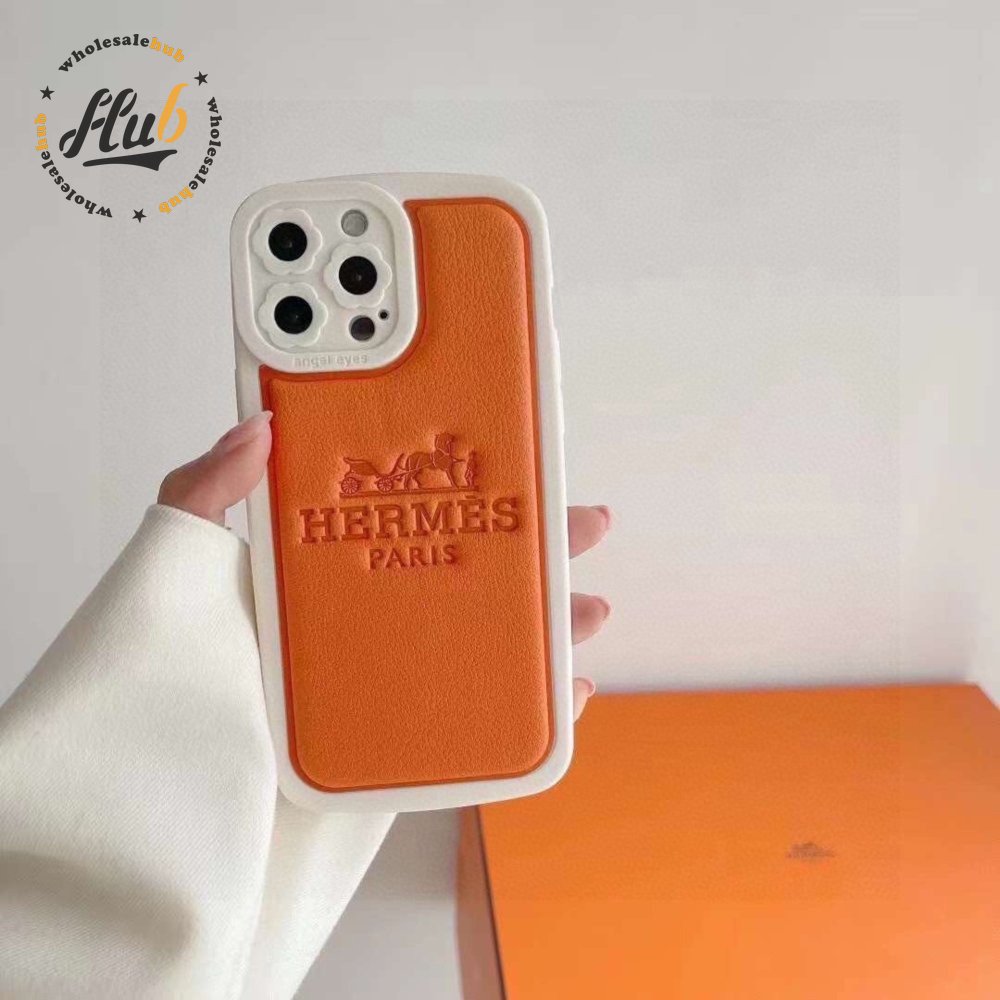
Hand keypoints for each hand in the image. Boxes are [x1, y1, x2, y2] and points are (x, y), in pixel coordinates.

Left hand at [158, 412, 611, 720]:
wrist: (171, 800)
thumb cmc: (165, 679)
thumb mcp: (174, 566)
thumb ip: (205, 492)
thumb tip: (256, 426)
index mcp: (327, 569)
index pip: (411, 509)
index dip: (470, 482)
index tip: (519, 458)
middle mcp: (368, 621)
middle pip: (470, 573)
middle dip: (537, 550)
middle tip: (583, 523)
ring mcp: (389, 683)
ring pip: (490, 645)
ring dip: (551, 626)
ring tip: (592, 610)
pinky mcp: (403, 743)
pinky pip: (483, 726)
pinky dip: (538, 710)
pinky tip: (572, 693)